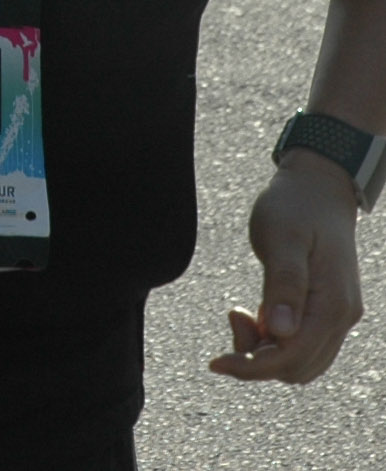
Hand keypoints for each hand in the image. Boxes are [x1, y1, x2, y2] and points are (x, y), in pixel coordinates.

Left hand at [208, 154, 364, 383]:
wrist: (318, 189)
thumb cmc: (295, 208)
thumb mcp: (282, 239)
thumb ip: (283, 285)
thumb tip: (282, 333)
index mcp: (333, 305)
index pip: (292, 358)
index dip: (252, 367)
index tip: (215, 361)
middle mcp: (340, 318)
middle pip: (296, 368)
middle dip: (257, 359)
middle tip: (234, 315)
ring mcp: (335, 316)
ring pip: (299, 362)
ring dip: (264, 351)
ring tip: (241, 313)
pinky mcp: (323, 311)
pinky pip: (299, 345)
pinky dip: (273, 341)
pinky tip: (254, 313)